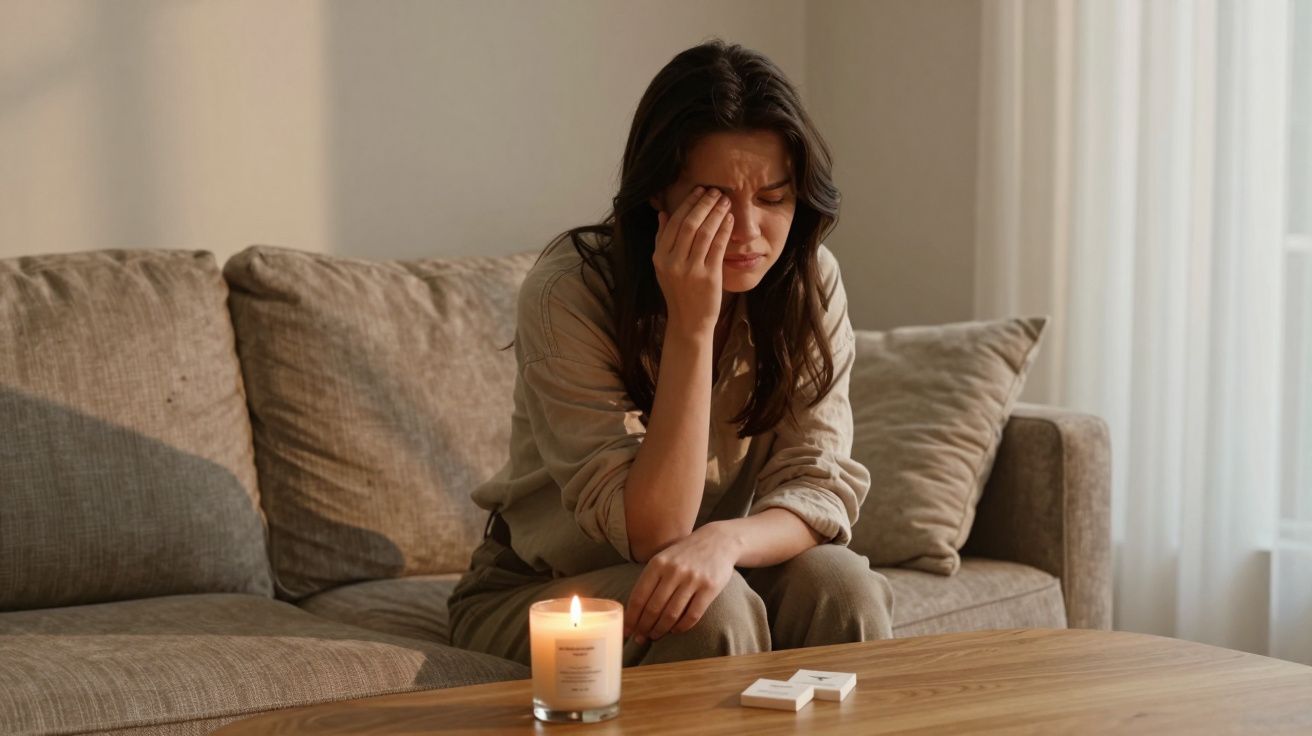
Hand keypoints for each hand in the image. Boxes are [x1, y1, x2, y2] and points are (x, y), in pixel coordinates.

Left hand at [624, 522, 739, 643]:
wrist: (718, 541)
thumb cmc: (685, 554)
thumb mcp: (664, 558)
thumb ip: (650, 580)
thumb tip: (633, 611)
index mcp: (657, 564)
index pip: (639, 597)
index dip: (631, 618)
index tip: (626, 632)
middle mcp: (673, 571)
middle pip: (653, 608)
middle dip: (644, 627)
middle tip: (640, 639)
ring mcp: (692, 579)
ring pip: (671, 614)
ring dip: (660, 630)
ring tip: (655, 636)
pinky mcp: (709, 588)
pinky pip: (692, 615)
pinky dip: (681, 627)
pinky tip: (675, 630)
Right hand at [652, 186, 733, 337]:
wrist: (689, 321)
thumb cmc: (678, 292)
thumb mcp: (663, 267)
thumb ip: (662, 240)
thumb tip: (663, 213)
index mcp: (659, 257)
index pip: (674, 223)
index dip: (688, 204)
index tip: (699, 191)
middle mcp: (672, 262)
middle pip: (689, 224)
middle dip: (704, 204)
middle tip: (715, 191)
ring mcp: (690, 270)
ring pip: (704, 233)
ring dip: (716, 213)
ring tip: (725, 201)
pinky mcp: (708, 277)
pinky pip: (717, 247)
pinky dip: (724, 230)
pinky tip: (730, 219)